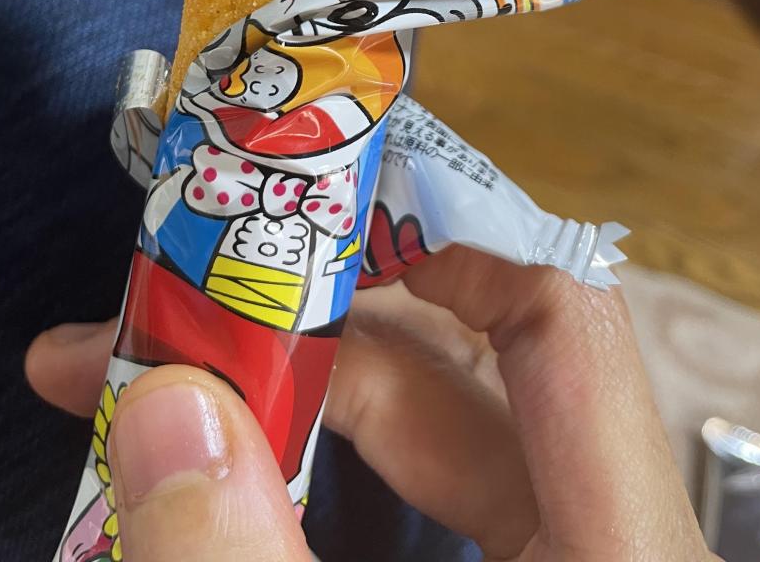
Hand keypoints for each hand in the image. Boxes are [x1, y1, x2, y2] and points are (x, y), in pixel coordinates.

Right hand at [27, 249, 714, 560]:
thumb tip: (162, 412)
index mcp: (615, 552)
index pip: (558, 324)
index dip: (454, 250)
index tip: (318, 228)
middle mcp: (599, 551)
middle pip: (448, 386)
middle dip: (288, 348)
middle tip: (145, 339)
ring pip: (412, 467)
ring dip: (278, 430)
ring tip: (144, 422)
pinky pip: (405, 538)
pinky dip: (302, 516)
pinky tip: (209, 522)